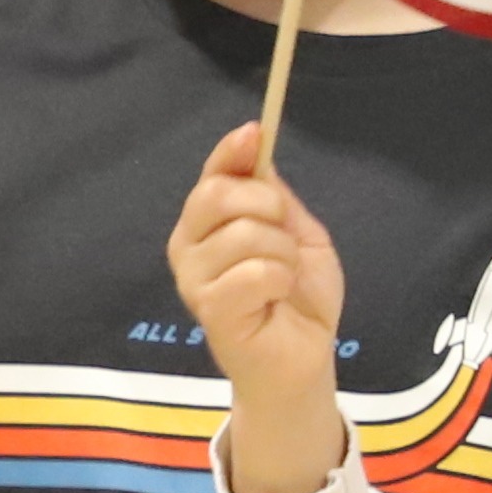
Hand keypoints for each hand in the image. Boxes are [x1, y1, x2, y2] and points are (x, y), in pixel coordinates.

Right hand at [169, 125, 349, 492]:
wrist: (302, 359)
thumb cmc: (297, 298)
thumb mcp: (297, 233)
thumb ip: (274, 196)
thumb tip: (254, 144)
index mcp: (208, 225)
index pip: (211, 176)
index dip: (230, 152)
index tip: (255, 133)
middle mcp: (189, 247)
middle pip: (216, 195)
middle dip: (267, 207)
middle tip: (285, 239)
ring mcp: (194, 279)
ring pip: (245, 234)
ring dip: (282, 255)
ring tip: (282, 280)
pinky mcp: (210, 309)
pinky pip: (254, 271)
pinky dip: (280, 281)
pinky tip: (275, 299)